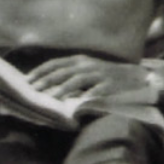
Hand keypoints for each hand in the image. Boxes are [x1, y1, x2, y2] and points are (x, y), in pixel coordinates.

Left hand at [26, 56, 151, 100]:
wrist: (135, 77)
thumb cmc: (107, 75)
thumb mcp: (87, 70)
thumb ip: (70, 74)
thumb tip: (48, 83)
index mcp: (80, 60)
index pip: (55, 64)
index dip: (40, 71)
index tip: (28, 80)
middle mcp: (87, 65)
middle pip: (62, 72)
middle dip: (46, 81)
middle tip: (33, 90)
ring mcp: (99, 74)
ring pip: (77, 80)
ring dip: (62, 89)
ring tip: (51, 98)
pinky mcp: (109, 84)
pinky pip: (96, 90)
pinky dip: (87, 95)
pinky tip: (77, 103)